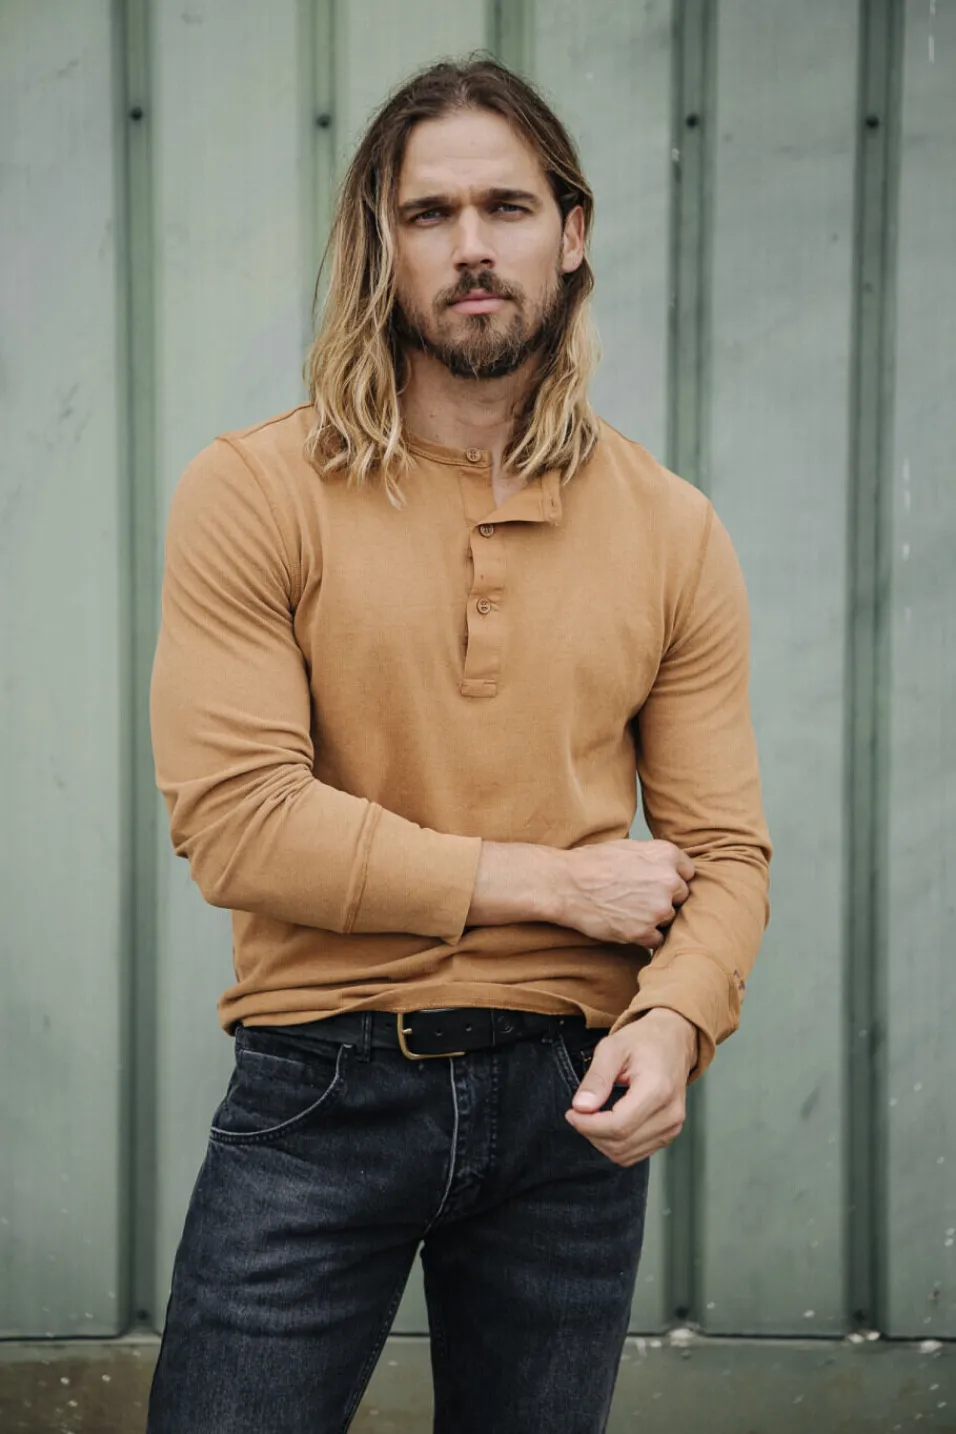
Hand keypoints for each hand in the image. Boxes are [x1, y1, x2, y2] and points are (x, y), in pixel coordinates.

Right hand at [551, 840, 694, 949]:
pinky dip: (644, 936)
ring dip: (654, 918)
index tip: (659, 883)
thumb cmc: (591, 863)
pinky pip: (657, 939)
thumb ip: (654, 857)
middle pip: (682, 896)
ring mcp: (657, 908)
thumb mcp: (628, 847)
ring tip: (629, 911)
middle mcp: (668, 880)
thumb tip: (669, 867)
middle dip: (665, 898)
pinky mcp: (644, 932)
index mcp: (665, 855)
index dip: (673, 878)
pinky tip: (626, 925)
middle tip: (640, 898)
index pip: (688, 872)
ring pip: (669, 918)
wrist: (565, 884)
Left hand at [564, 1009, 697, 1165]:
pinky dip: (615, 1144)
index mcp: (657, 1089)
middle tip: (579, 1112)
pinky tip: (608, 1123)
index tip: (572, 1112)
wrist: (672, 1041)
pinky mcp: (669, 1134)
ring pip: (626, 1154)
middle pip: (621, 1144)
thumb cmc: (644, 1041)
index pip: (618, 1126)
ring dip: (601, 1141)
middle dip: (591, 1133)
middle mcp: (670, 1113)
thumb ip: (596, 1078)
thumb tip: (581, 1106)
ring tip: (593, 1116)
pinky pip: (635, 1153)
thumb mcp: (612, 1048)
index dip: (588, 1125)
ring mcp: (672, 1126)